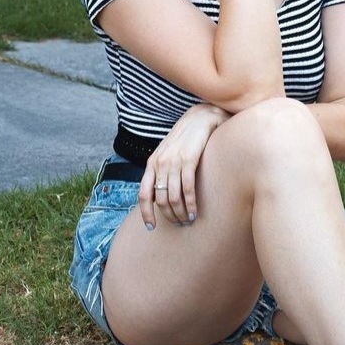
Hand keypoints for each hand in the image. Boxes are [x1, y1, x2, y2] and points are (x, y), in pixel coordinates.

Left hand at [139, 104, 227, 229]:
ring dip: (180, 213)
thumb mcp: (168, 154)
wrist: (200, 117)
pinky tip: (194, 212)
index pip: (144, 194)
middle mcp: (159, 164)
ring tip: (187, 221)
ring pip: (173, 197)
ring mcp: (173, 162)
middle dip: (169, 216)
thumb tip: (160, 197)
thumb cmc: (186, 139)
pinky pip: (187, 188)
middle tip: (179, 224)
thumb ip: (162, 172)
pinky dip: (190, 204)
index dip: (146, 213)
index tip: (151, 227)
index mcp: (152, 164)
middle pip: (160, 200)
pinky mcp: (189, 160)